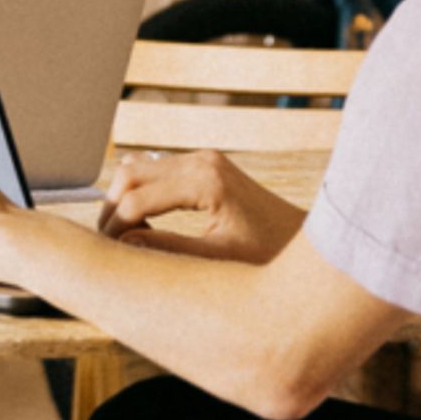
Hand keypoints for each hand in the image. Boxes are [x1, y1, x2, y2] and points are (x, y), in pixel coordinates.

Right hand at [98, 145, 301, 265]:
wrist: (311, 241)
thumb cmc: (272, 255)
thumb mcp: (218, 260)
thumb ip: (167, 250)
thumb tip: (124, 245)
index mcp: (205, 182)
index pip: (136, 198)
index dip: (114, 228)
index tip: (109, 255)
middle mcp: (201, 161)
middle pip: (130, 173)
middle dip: (112, 209)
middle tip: (110, 245)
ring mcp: (203, 159)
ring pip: (138, 167)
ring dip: (124, 199)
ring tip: (128, 237)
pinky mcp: (205, 165)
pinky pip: (156, 170)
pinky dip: (141, 193)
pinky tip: (146, 224)